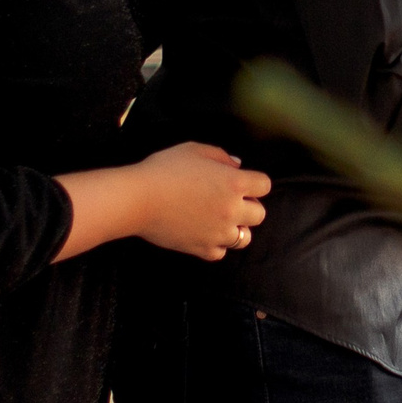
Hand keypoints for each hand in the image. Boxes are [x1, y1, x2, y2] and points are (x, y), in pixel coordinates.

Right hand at [130, 143, 270, 261]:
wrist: (137, 199)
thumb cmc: (164, 170)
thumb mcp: (194, 150)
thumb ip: (221, 156)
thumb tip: (237, 166)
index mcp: (234, 183)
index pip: (264, 186)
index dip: (255, 183)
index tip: (242, 182)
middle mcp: (232, 210)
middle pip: (259, 215)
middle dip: (248, 207)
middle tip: (229, 201)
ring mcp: (219, 233)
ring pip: (244, 238)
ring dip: (236, 228)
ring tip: (219, 220)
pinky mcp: (202, 249)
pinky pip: (220, 252)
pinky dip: (216, 245)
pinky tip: (204, 233)